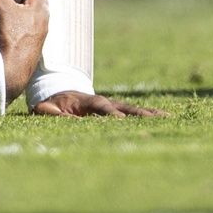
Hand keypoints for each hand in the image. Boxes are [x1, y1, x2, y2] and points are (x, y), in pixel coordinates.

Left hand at [31, 90, 166, 117]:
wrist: (60, 93)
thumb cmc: (52, 104)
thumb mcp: (45, 108)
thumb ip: (51, 112)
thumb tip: (61, 116)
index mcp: (85, 101)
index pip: (100, 105)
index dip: (110, 112)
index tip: (120, 120)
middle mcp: (103, 101)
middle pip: (123, 106)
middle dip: (137, 113)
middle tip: (153, 119)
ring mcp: (112, 105)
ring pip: (133, 109)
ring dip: (149, 113)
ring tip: (167, 117)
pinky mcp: (118, 110)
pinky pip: (135, 113)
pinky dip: (150, 115)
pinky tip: (165, 118)